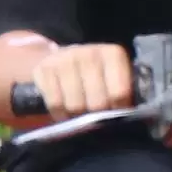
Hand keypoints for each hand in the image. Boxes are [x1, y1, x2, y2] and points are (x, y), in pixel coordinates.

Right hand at [17, 41, 135, 121]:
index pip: (120, 93)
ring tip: (81, 113)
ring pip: (75, 106)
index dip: (119, 109)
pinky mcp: (44, 69)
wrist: (63, 57)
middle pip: (97, 102)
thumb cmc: (97, 74)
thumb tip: (128, 118)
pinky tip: (66, 112)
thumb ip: (124, 94)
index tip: (116, 112)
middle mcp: (89, 53)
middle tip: (97, 115)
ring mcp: (64, 60)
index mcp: (113, 54)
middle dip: (98, 115)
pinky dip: (61, 114)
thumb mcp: (116, 77)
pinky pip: (55, 104)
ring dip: (78, 116)